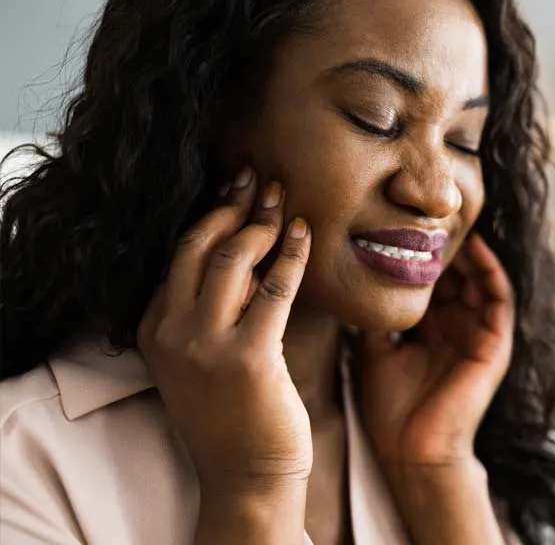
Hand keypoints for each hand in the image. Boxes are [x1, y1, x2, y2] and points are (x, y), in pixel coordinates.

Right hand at [137, 167, 312, 496]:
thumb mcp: (198, 354)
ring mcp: (205, 346)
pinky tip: (304, 233)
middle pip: (198, 244)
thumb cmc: (232, 409)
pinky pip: (274, 287)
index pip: (178, 253)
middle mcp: (171, 333)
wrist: (246, 474)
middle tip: (258, 178)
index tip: (234, 189)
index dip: (210, 214)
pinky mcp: (247, 358)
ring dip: (261, 221)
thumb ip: (206, 306)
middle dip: (231, 204)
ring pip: (231, 257)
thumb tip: (242, 243)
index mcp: (152, 328)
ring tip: (281, 200)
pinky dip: (292, 253)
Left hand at [359, 234, 514, 475]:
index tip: (400, 223)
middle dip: (443, 245)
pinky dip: (490, 271)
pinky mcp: (494, 345)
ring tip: (449, 222)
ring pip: (478, 279)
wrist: (412, 454)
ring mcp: (477, 335)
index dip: (420, 253)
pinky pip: (499, 299)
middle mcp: (456, 327)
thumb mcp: (375, 352)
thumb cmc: (392, 410)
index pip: (431, 281)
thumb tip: (354, 281)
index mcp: (431, 330)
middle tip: (426, 212)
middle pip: (455, 275)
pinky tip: (474, 248)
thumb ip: (375, 319)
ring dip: (466, 251)